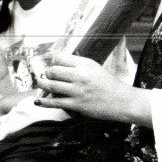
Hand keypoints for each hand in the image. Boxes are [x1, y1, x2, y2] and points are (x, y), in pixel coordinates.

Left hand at [36, 55, 151, 125]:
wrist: (122, 101)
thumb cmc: (109, 84)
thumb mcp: (95, 68)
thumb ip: (79, 65)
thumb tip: (61, 61)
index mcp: (85, 64)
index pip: (61, 57)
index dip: (50, 58)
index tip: (45, 60)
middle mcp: (80, 75)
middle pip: (54, 70)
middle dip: (46, 72)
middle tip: (43, 74)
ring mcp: (78, 91)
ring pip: (52, 85)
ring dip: (42, 84)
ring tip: (40, 82)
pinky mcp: (77, 104)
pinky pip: (56, 102)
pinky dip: (45, 101)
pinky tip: (38, 101)